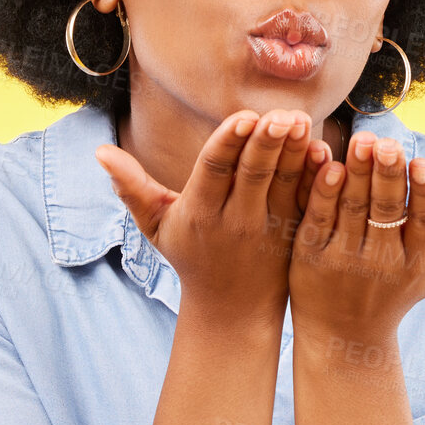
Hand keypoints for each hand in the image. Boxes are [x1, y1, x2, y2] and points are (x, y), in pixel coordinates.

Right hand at [92, 107, 329, 324]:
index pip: (215, 171)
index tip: (245, 116)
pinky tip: (324, 151)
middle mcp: (235, 220)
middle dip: (267, 143)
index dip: (230, 143)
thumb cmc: (190, 256)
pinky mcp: (294, 233)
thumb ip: (132, 187)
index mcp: (200, 212)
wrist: (231, 309)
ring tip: (301, 121)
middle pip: (253, 174)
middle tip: (282, 115)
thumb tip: (99, 152)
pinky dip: (317, 177)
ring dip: (295, 152)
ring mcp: (268, 228)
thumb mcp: (156, 226)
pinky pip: (308, 201)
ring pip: (284, 184)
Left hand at [288, 130, 424, 339]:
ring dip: (358, 173)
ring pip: (353, 209)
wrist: (343, 335)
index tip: (422, 162)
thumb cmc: (398, 290)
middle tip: (388, 142)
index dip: (424, 192)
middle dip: (389, 175)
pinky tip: (330, 165)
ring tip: (363, 142)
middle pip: (388, 211)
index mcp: (419, 261)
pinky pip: (319, 218)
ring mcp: (345, 260)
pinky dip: (324, 191)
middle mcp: (383, 263)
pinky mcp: (310, 258)